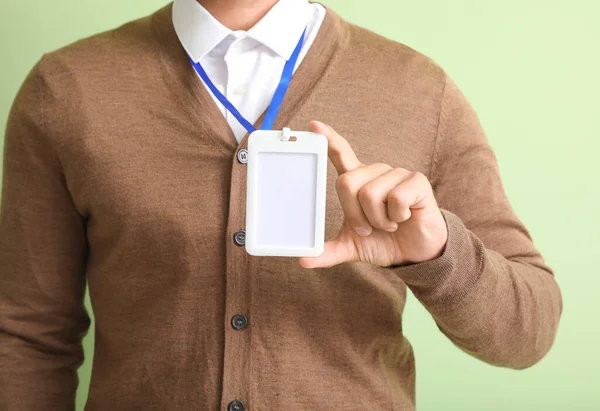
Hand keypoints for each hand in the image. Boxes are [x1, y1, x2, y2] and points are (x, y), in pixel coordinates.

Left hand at [299, 121, 448, 268]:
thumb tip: (303, 261)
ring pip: (370, 193)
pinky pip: (396, 198)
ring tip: (390, 223)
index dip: (328, 139)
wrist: (416, 254)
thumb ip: (328, 252)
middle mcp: (375, 173)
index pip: (340, 154)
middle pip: (347, 182)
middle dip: (355, 214)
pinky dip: (397, 217)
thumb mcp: (352, 248)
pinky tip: (405, 218)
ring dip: (378, 220)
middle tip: (369, 227)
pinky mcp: (416, 181)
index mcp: (358, 182)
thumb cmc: (384, 242)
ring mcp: (396, 174)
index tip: (313, 125)